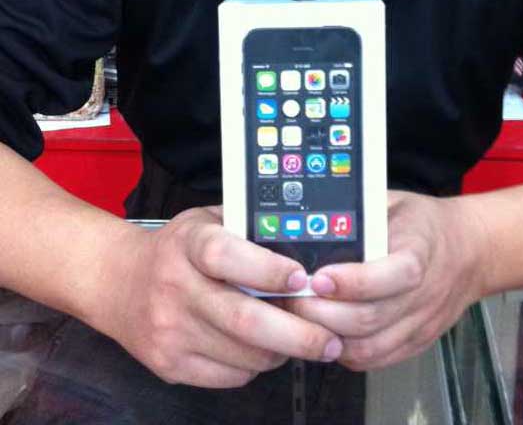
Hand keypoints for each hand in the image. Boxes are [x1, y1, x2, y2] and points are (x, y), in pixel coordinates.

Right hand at [96, 207, 342, 387]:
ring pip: (244, 355)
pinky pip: (230, 376)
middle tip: (330, 341)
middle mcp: (175, 288)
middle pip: (244, 319)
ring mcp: (169, 332)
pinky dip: (256, 366)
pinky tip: (260, 349)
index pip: (227, 257)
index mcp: (188, 244)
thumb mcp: (206, 221)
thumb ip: (247, 227)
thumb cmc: (177, 249)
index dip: (269, 270)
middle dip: (298, 335)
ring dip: (281, 352)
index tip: (304, 279)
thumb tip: (305, 244)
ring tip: (297, 340)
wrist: (116, 283)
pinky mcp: (168, 365)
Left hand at [285, 192, 486, 370]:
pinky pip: (375, 360)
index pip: (394, 275)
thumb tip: (313, 221)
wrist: (468, 251)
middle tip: (293, 298)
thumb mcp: (394, 202)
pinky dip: (343, 352)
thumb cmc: (422, 224)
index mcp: (421, 251)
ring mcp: (421, 323)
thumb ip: (360, 212)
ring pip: (368, 346)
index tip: (318, 278)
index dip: (353, 282)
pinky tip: (326, 333)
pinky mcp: (415, 343)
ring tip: (301, 318)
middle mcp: (425, 294)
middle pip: (371, 318)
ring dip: (327, 335)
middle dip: (322, 312)